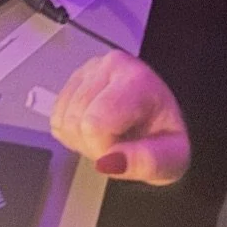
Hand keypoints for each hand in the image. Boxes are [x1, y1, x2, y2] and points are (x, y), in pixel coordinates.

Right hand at [49, 51, 190, 185]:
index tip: (124, 151)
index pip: (94, 123)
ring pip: (62, 119)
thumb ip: (145, 162)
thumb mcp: (171, 159)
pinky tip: (94, 129)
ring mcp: (90, 68)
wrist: (160, 121)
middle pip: (75, 121)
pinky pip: (55, 117)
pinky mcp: (75, 77)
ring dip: (81, 139)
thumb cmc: (165, 138)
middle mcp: (111, 64)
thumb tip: (106, 161)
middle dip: (92, 145)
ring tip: (108, 136)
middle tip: (117, 145)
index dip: (103, 148)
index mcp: (138, 80)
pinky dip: (71, 132)